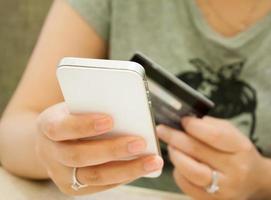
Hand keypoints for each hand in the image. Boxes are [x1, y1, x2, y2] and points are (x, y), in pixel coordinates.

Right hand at [36, 103, 162, 195]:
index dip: (84, 125)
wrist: (52, 140)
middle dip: (113, 150)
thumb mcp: (75, 105)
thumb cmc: (71, 117)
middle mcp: (51, 153)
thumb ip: (94, 104)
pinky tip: (143, 167)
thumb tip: (128, 104)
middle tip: (140, 142)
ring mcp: (62, 174)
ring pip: (94, 176)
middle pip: (79, 156)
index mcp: (48, 126)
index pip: (61, 128)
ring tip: (152, 160)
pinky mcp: (75, 187)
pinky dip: (125, 176)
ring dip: (127, 169)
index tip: (110, 120)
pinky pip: (102, 185)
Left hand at [157, 116, 265, 199]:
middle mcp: (235, 170)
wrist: (254, 180)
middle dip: (175, 138)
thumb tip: (185, 121)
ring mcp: (224, 188)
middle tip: (163, 130)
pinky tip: (179, 163)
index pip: (215, 135)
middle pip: (198, 151)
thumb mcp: (232, 133)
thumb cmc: (238, 153)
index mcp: (241, 148)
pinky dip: (178, 172)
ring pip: (191, 171)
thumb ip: (211, 126)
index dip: (194, 126)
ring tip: (171, 147)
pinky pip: (187, 185)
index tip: (182, 120)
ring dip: (175, 156)